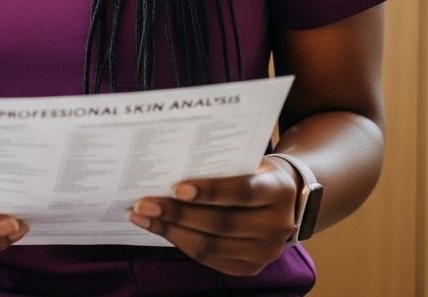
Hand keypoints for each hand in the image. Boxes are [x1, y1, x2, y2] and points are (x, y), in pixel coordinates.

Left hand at [126, 158, 298, 275]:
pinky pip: (210, 259)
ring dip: (171, 231)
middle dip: (178, 214)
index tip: (176, 188)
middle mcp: (277, 225)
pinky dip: (181, 242)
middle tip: (144, 203)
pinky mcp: (250, 267)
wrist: (285, 198)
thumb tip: (169, 162)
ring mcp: (265, 252)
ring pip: (211, 245)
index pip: (241, 192)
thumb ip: (220, 162)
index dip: (209, 191)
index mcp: (278, 190)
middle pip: (221, 223)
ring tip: (142, 216)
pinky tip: (159, 228)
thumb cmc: (254, 169)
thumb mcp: (247, 159)